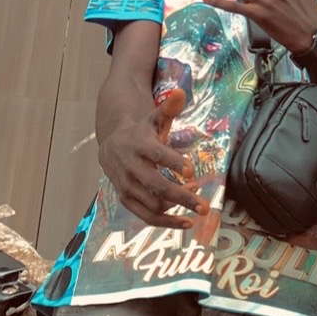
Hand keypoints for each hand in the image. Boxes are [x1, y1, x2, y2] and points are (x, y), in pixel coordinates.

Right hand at [100, 89, 203, 228]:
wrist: (111, 147)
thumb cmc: (141, 133)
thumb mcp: (154, 118)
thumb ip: (168, 108)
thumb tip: (181, 92)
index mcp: (139, 145)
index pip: (158, 154)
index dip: (174, 162)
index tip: (192, 170)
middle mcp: (131, 168)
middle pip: (156, 185)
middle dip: (181, 197)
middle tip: (205, 205)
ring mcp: (128, 187)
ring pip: (152, 204)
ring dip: (176, 207)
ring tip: (198, 205)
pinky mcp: (127, 200)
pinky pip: (146, 216)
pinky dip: (166, 222)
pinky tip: (186, 223)